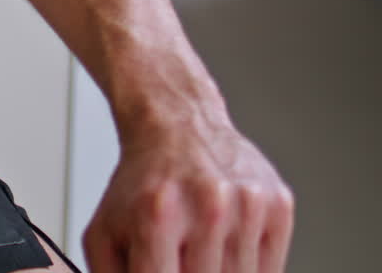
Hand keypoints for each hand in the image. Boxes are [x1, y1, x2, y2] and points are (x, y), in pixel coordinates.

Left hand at [83, 118, 294, 272]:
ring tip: (196, 252)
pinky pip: (270, 268)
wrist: (177, 124)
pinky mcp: (278, 205)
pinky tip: (224, 247)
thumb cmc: (142, 182)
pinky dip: (248, 268)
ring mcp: (248, 206)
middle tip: (177, 258)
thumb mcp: (104, 231)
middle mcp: (208, 208)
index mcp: (158, 215)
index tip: (157, 272)